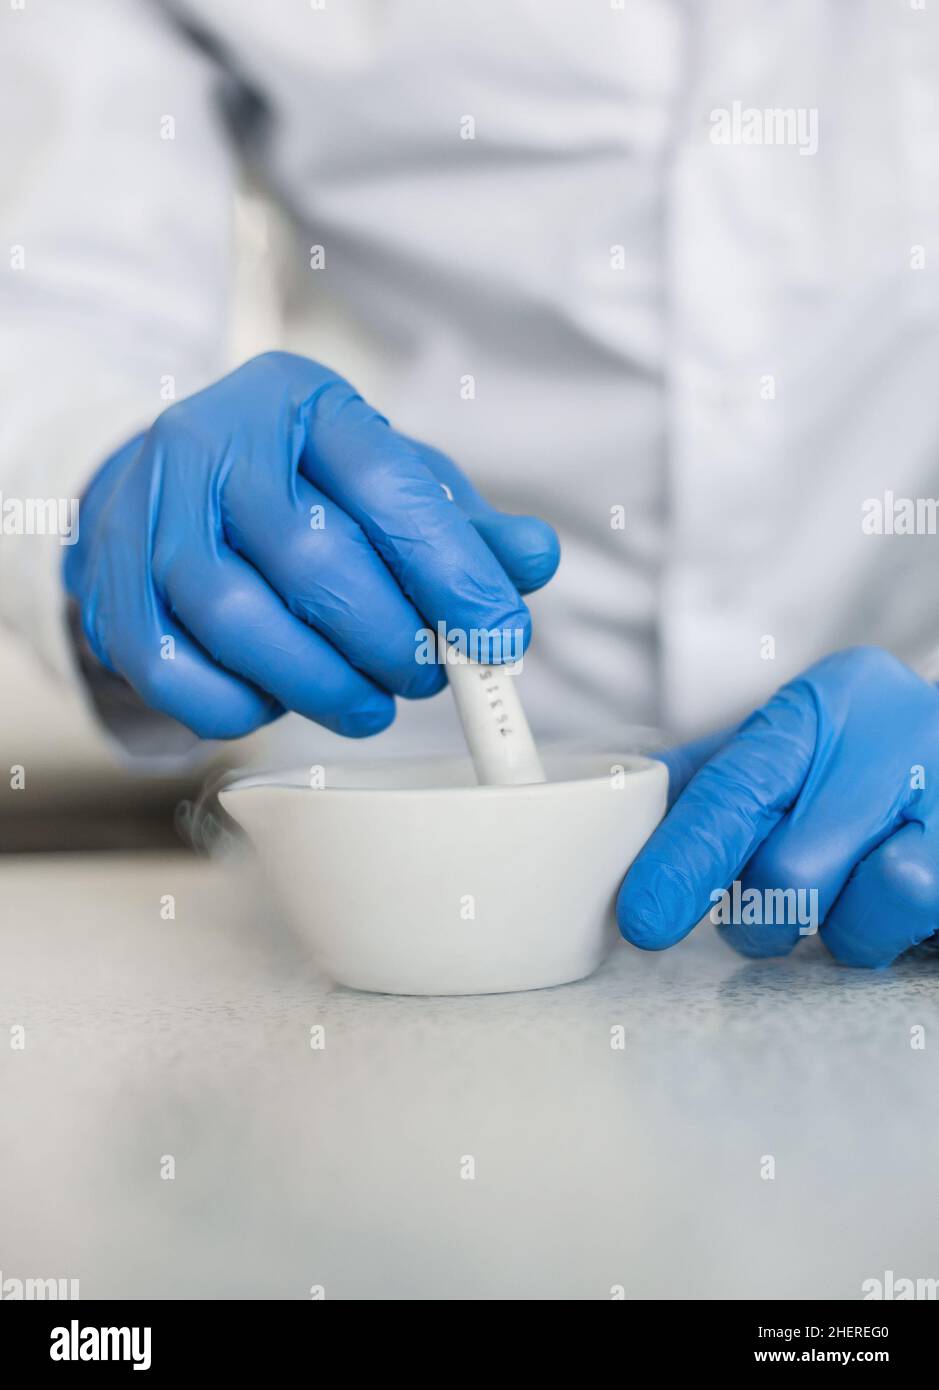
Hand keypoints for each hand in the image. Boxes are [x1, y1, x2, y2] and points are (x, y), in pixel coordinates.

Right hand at [64, 353, 558, 738]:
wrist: (172, 489)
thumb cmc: (301, 489)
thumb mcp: (390, 484)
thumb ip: (462, 526)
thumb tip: (534, 561)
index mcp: (299, 399)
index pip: (386, 484)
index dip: (451, 570)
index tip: (499, 638)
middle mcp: (212, 439)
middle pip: (311, 556)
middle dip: (387, 638)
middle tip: (427, 678)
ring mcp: (146, 510)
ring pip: (236, 618)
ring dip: (320, 684)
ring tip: (370, 704)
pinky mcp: (107, 583)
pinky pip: (170, 669)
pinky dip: (237, 706)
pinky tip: (278, 701)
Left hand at [617, 647, 938, 966]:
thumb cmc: (865, 756)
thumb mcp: (788, 745)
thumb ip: (708, 777)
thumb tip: (623, 813)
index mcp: (828, 701)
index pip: (739, 786)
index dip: (685, 858)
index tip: (644, 915)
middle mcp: (899, 738)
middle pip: (790, 868)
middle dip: (757, 912)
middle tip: (759, 909)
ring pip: (857, 911)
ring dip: (829, 927)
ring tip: (839, 893)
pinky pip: (907, 924)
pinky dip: (878, 933)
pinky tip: (881, 901)